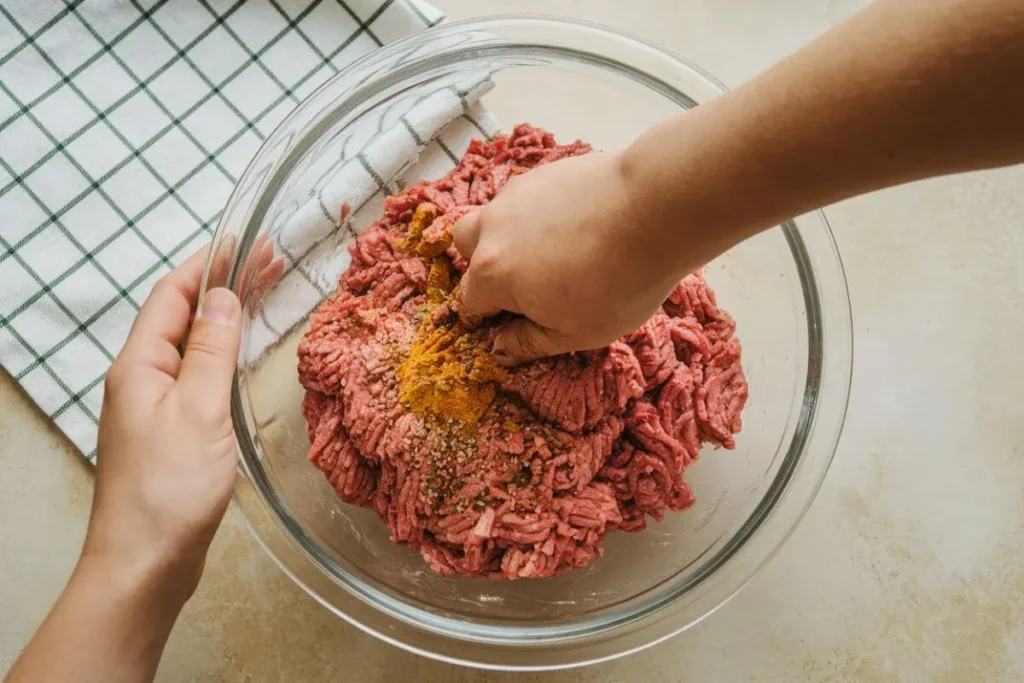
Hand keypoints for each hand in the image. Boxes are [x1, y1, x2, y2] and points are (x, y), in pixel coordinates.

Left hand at [85, 244, 241, 603]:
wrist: (144, 563)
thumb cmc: (168, 490)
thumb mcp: (199, 411)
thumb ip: (212, 352)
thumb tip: (222, 297)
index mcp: (140, 366)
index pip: (172, 296)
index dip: (208, 265)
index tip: (246, 243)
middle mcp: (142, 381)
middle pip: (183, 318)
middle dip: (223, 286)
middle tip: (271, 263)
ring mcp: (156, 408)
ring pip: (193, 348)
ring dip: (227, 319)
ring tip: (266, 296)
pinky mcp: (173, 434)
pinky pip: (199, 379)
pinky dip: (225, 356)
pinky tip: (246, 358)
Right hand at [453, 152, 684, 363]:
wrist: (655, 208)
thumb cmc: (616, 282)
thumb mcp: (574, 333)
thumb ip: (529, 343)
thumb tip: (500, 349)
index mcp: (491, 274)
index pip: (469, 302)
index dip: (487, 318)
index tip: (513, 322)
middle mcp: (493, 228)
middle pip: (465, 245)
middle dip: (481, 264)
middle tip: (523, 281)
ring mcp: (517, 193)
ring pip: (497, 215)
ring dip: (510, 234)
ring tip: (556, 249)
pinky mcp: (546, 170)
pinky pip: (529, 195)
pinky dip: (541, 212)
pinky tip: (578, 223)